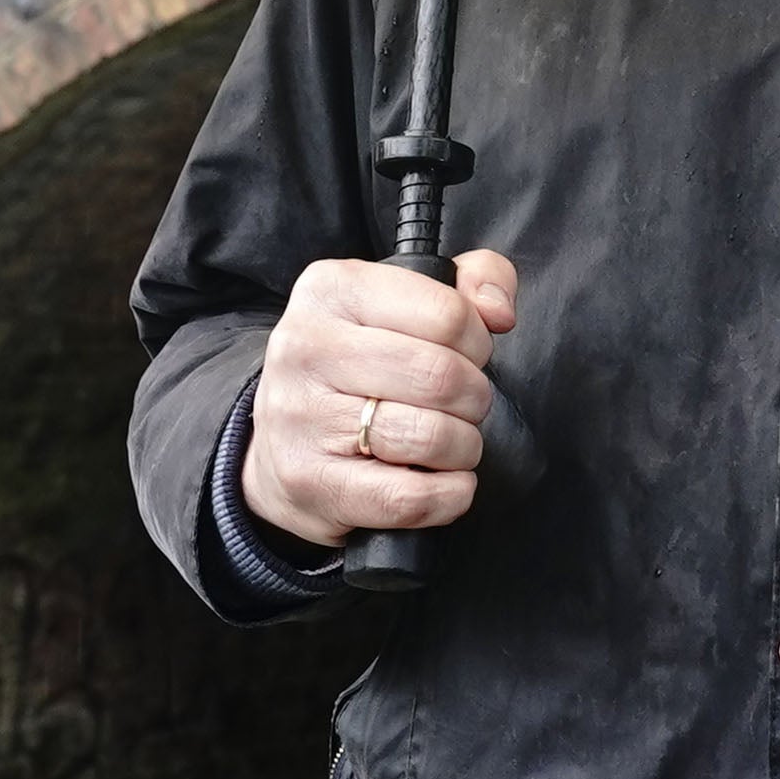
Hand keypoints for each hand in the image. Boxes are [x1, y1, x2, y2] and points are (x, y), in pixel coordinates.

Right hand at [241, 252, 520, 544]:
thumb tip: (499, 312)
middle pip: (442, 377)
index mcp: (331, 289)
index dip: (478, 343)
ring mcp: (301, 417)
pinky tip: (442, 483)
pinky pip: (409, 497)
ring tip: (449, 444)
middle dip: (474, 400)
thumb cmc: (357, 370)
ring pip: (430, 436)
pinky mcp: (309, 481)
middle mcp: (306, 346)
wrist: (279, 446)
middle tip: (462, 407)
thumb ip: (473, 281)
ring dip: (463, 449)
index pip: (447, 314)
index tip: (465, 357)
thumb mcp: (404, 302)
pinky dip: (448, 496)